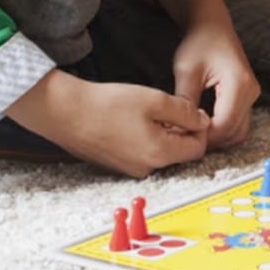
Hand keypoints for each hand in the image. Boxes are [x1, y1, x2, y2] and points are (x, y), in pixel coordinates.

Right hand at [9, 71, 209, 177]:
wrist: (66, 113)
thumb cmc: (109, 104)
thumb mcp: (156, 100)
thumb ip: (186, 112)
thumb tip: (203, 121)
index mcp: (160, 154)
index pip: (198, 149)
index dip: (200, 128)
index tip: (192, 111)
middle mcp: (146, 168)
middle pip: (180, 152)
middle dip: (182, 130)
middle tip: (169, 108)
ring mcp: (129, 169)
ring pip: (161, 152)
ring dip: (163, 133)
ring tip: (147, 112)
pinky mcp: (117, 165)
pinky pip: (142, 153)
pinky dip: (146, 138)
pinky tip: (132, 121)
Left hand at [172, 15, 258, 148]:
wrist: (213, 26)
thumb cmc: (199, 44)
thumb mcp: (186, 71)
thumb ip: (184, 102)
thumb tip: (177, 130)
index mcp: (238, 84)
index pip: (223, 125)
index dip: (203, 137)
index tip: (180, 138)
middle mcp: (251, 92)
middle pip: (233, 132)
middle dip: (209, 141)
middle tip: (183, 140)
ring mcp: (252, 95)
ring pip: (238, 131)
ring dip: (217, 139)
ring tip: (192, 133)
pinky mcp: (248, 97)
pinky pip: (239, 123)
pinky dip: (222, 130)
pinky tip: (202, 126)